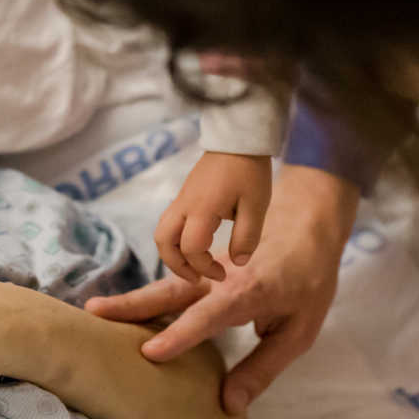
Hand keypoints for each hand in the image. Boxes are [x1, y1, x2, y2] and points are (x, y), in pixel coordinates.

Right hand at [89, 164, 356, 414]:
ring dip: (131, 300)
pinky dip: (148, 298)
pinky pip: (172, 284)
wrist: (308, 229)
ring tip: (95, 312)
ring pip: (164, 286)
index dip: (179, 334)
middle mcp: (219, 278)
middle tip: (93, 313)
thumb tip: (228, 405)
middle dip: (131, 305)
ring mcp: (207, 269)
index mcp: (247, 292)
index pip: (207, 315)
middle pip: (169, 292)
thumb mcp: (299, 334)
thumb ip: (262, 369)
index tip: (149, 352)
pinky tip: (127, 313)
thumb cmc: (308, 284)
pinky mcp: (203, 268)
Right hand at [155, 151, 271, 280]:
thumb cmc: (250, 171)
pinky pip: (170, 222)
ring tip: (194, 266)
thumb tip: (238, 263)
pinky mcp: (184, 195)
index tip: (224, 273)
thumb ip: (246, 237)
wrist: (238, 139)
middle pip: (163, 242)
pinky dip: (177, 240)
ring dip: (173, 254)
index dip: (204, 267)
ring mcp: (181, 199)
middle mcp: (185, 205)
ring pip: (161, 232)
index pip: (191, 248)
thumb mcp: (257, 206)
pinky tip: (197, 245)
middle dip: (177, 266)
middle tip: (198, 278)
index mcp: (202, 209)